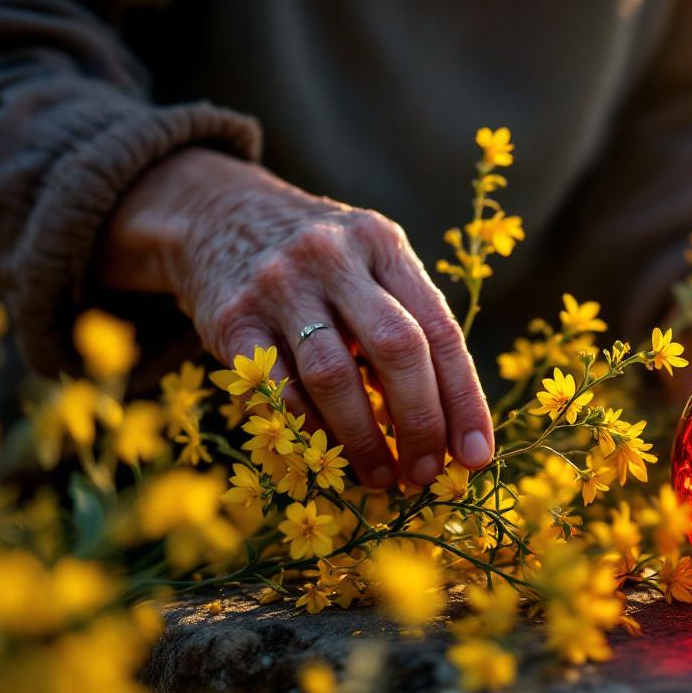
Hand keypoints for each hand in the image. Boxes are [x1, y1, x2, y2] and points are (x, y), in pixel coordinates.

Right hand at [99, 148, 492, 488]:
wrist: (215, 215)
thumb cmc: (319, 263)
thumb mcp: (368, 267)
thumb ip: (406, 328)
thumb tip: (447, 428)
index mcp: (382, 243)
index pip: (439, 329)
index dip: (463, 399)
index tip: (475, 454)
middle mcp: (333, 255)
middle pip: (397, 347)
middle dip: (420, 421)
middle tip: (426, 474)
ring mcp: (278, 285)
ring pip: (334, 374)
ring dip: (363, 438)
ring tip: (382, 477)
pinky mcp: (231, 318)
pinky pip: (277, 386)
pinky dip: (307, 425)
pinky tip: (325, 450)